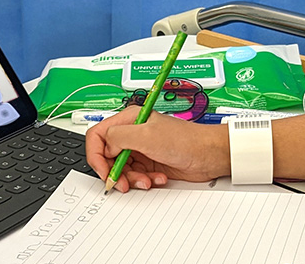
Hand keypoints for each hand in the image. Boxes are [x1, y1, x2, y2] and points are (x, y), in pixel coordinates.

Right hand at [84, 106, 229, 192]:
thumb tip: (105, 146)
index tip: (104, 171)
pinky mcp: (149, 163)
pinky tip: (158, 179)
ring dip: (132, 179)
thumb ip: (118, 137)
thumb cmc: (185, 140)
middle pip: (107, 156)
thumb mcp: (146, 136)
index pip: (98, 136)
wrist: (209, 155)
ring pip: (121, 170)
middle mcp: (132, 134)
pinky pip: (135, 177)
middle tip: (123, 183)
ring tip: (147, 180)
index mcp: (128, 120)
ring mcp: (141, 149)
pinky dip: (144, 181)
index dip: (96, 155)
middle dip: (115, 172)